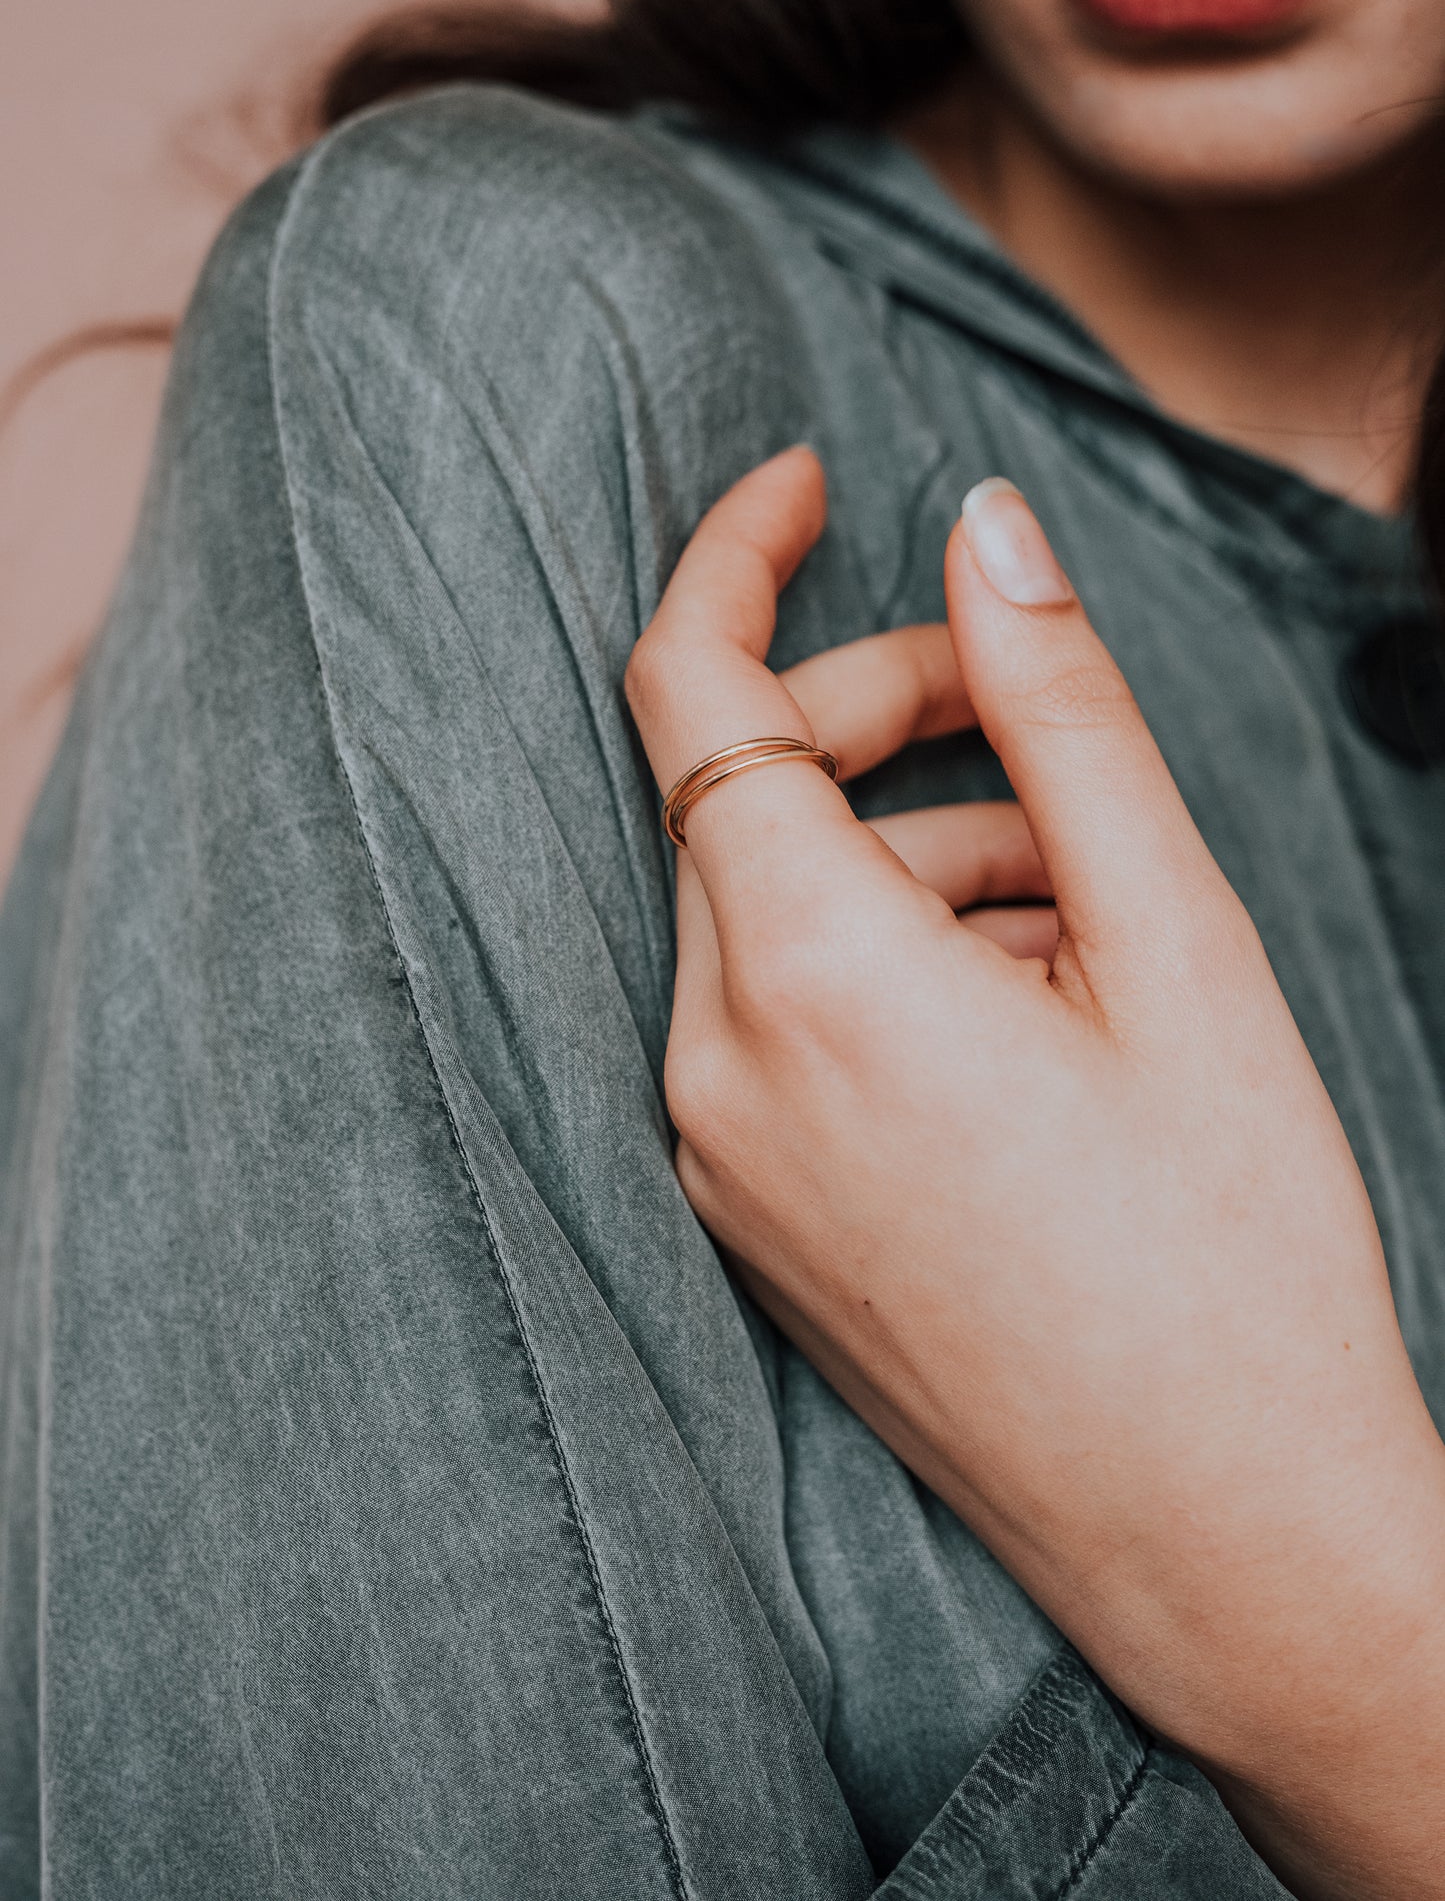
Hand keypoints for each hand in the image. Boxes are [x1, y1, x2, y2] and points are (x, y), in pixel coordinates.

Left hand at [625, 447, 1444, 1900]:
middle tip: (1039, 732)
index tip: (807, 479)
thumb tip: (983, 525)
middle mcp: (715, 1068)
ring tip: (1085, 920)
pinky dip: (882, 959)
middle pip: (742, 794)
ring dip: (912, 853)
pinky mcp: (746, 1216)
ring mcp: (716, 1154)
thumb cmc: (1230, 1250)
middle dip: (881, 714)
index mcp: (809, 979)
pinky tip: (1030, 1013)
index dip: (735, 554)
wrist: (1224, 1542)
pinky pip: (778, 1017)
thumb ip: (1057, 711)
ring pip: (772, 906)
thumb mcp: (1171, 942)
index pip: (688, 692)